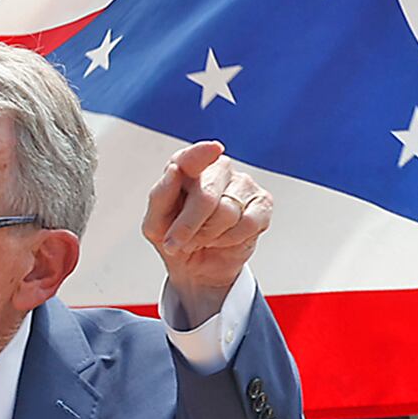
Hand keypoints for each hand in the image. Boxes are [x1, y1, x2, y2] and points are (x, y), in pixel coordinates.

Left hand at [142, 140, 271, 325]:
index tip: (214, 149)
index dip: (201, 154)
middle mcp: (216, 168)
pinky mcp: (262, 202)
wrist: (198, 268)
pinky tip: (222, 240)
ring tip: (200, 239)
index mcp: (186, 167)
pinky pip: (248, 223)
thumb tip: (175, 170)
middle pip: (206, 195)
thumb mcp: (155, 225)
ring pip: (227, 212)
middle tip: (176, 244)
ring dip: (208, 235)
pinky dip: (230, 239)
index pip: (191, 157)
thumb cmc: (176, 239)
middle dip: (188, 226)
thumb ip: (160, 196)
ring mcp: (242, 183)